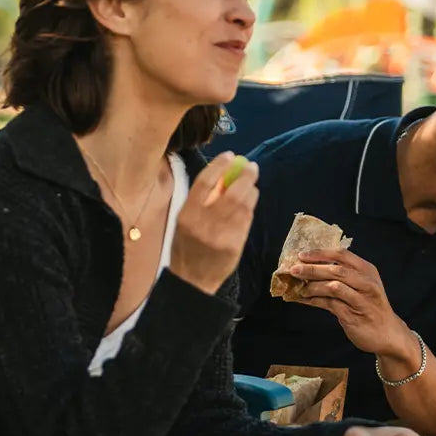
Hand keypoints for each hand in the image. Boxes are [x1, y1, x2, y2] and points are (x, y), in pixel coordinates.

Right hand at [170, 152, 258, 293]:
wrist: (192, 280)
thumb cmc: (187, 247)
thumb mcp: (185, 222)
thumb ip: (201, 201)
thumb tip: (222, 176)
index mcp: (188, 215)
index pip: (204, 183)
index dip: (219, 166)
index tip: (230, 155)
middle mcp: (204, 224)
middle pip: (231, 192)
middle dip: (245, 176)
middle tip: (251, 167)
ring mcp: (222, 235)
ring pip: (243, 205)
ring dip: (251, 190)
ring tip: (250, 185)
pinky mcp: (235, 244)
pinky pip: (247, 220)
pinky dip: (250, 208)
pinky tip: (249, 203)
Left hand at [286, 248, 405, 354]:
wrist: (387, 334)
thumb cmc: (371, 306)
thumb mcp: (362, 285)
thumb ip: (342, 275)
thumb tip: (311, 267)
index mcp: (367, 270)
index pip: (342, 255)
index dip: (320, 253)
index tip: (302, 255)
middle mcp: (366, 283)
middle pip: (336, 270)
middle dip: (312, 269)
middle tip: (294, 270)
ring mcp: (361, 300)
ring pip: (333, 287)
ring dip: (312, 286)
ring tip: (299, 288)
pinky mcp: (353, 316)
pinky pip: (330, 305)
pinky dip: (314, 301)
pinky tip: (303, 299)